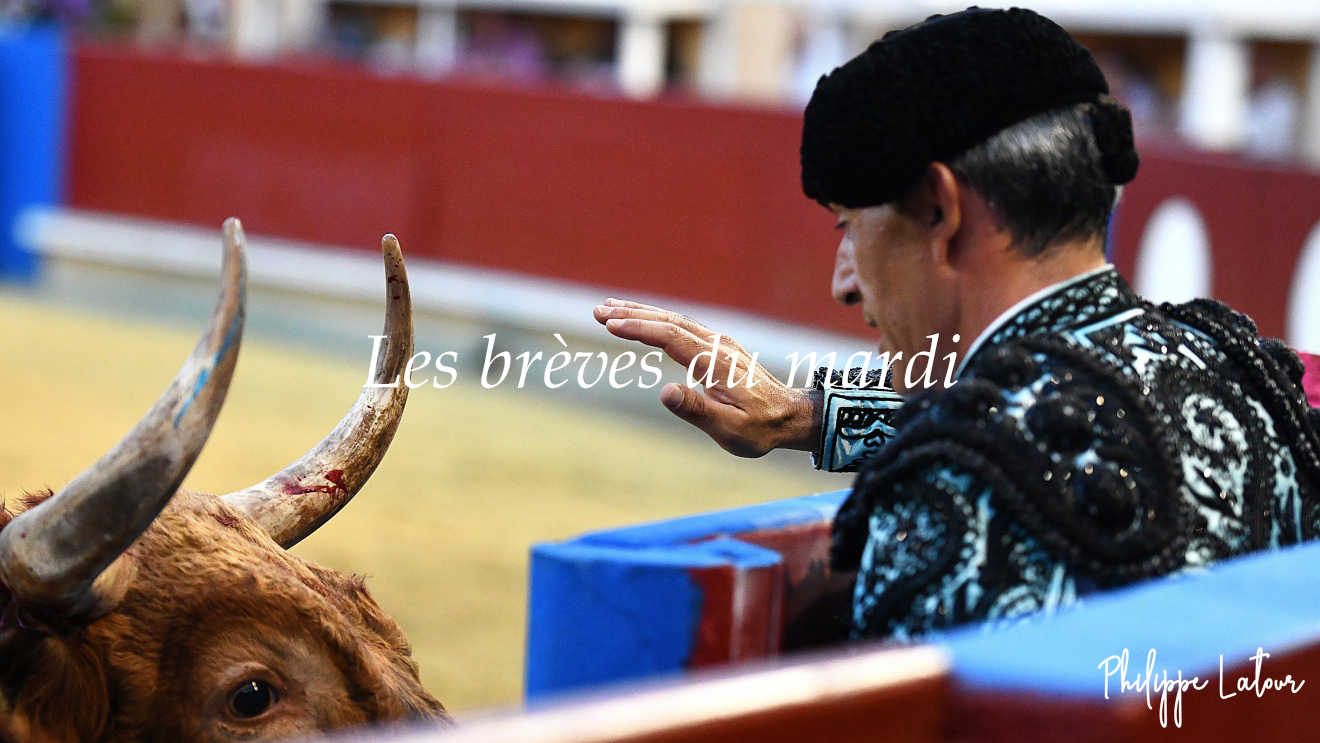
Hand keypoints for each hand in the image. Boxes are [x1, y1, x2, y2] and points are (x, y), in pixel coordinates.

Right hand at [593, 298, 820, 457]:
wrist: (792, 416)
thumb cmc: (760, 428)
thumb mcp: (730, 429)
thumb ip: (697, 410)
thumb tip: (664, 391)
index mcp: (716, 362)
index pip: (671, 337)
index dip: (639, 329)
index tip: (610, 325)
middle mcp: (717, 345)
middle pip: (669, 320)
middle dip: (633, 314)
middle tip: (598, 311)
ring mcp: (720, 343)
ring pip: (676, 319)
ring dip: (643, 312)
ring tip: (610, 310)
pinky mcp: (720, 346)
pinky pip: (684, 326)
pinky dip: (659, 319)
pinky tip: (645, 321)